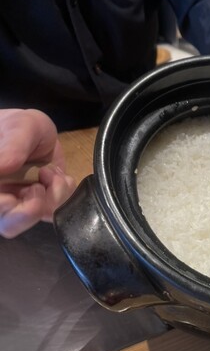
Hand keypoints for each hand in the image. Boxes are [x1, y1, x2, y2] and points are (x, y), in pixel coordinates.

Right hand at [0, 109, 75, 237]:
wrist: (33, 130)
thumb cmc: (17, 125)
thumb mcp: (19, 127)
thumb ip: (11, 147)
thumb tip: (0, 168)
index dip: (2, 206)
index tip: (11, 198)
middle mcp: (2, 198)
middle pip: (9, 225)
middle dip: (30, 210)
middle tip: (38, 186)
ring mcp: (21, 204)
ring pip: (35, 219)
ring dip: (51, 196)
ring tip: (49, 172)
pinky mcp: (42, 203)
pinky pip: (56, 210)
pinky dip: (63, 192)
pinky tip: (57, 175)